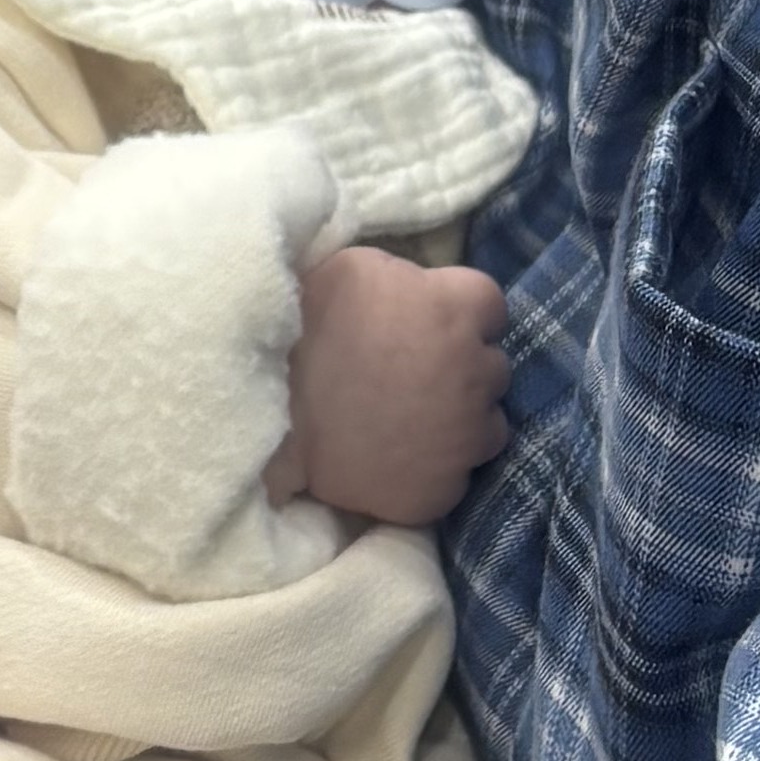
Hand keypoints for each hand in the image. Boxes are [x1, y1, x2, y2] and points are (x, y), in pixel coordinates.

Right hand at [286, 243, 510, 530]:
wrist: (266, 417)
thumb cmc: (304, 330)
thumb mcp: (355, 269)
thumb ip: (407, 275)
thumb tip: (421, 286)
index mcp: (456, 308)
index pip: (490, 306)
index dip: (458, 314)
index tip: (429, 325)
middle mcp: (475, 372)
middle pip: (493, 367)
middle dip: (461, 369)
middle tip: (412, 374)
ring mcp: (464, 439)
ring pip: (488, 425)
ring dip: (459, 420)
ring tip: (407, 420)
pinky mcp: (442, 491)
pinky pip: (458, 476)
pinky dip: (434, 468)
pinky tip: (396, 457)